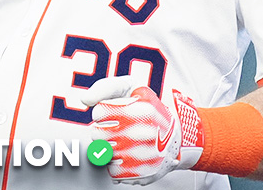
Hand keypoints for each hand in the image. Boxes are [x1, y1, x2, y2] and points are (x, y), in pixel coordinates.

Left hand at [82, 76, 203, 184]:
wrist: (176, 135)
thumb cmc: (147, 108)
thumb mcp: (132, 88)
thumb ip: (106, 87)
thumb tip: (86, 100)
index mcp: (143, 110)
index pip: (100, 112)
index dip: (99, 112)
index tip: (108, 113)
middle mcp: (148, 134)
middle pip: (98, 134)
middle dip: (99, 131)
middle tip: (110, 129)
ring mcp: (147, 156)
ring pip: (105, 154)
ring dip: (106, 148)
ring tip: (117, 141)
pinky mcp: (145, 174)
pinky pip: (114, 172)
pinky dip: (112, 164)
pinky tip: (121, 155)